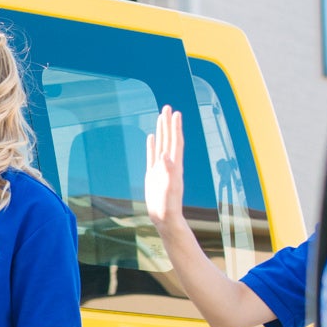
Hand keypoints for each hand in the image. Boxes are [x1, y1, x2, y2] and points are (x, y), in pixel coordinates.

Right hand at [143, 105, 184, 230]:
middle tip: (167, 107)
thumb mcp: (169, 189)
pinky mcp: (153, 175)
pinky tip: (151, 137)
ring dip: (161, 131)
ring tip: (160, 117)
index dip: (175, 128)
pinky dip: (152, 145)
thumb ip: (168, 172)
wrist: (165, 218)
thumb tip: (165, 155)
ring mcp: (160, 169)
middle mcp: (169, 165)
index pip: (175, 142)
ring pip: (161, 145)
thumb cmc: (168, 206)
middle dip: (168, 124)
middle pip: (169, 140)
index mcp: (174, 166)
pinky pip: (152, 156)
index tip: (175, 113)